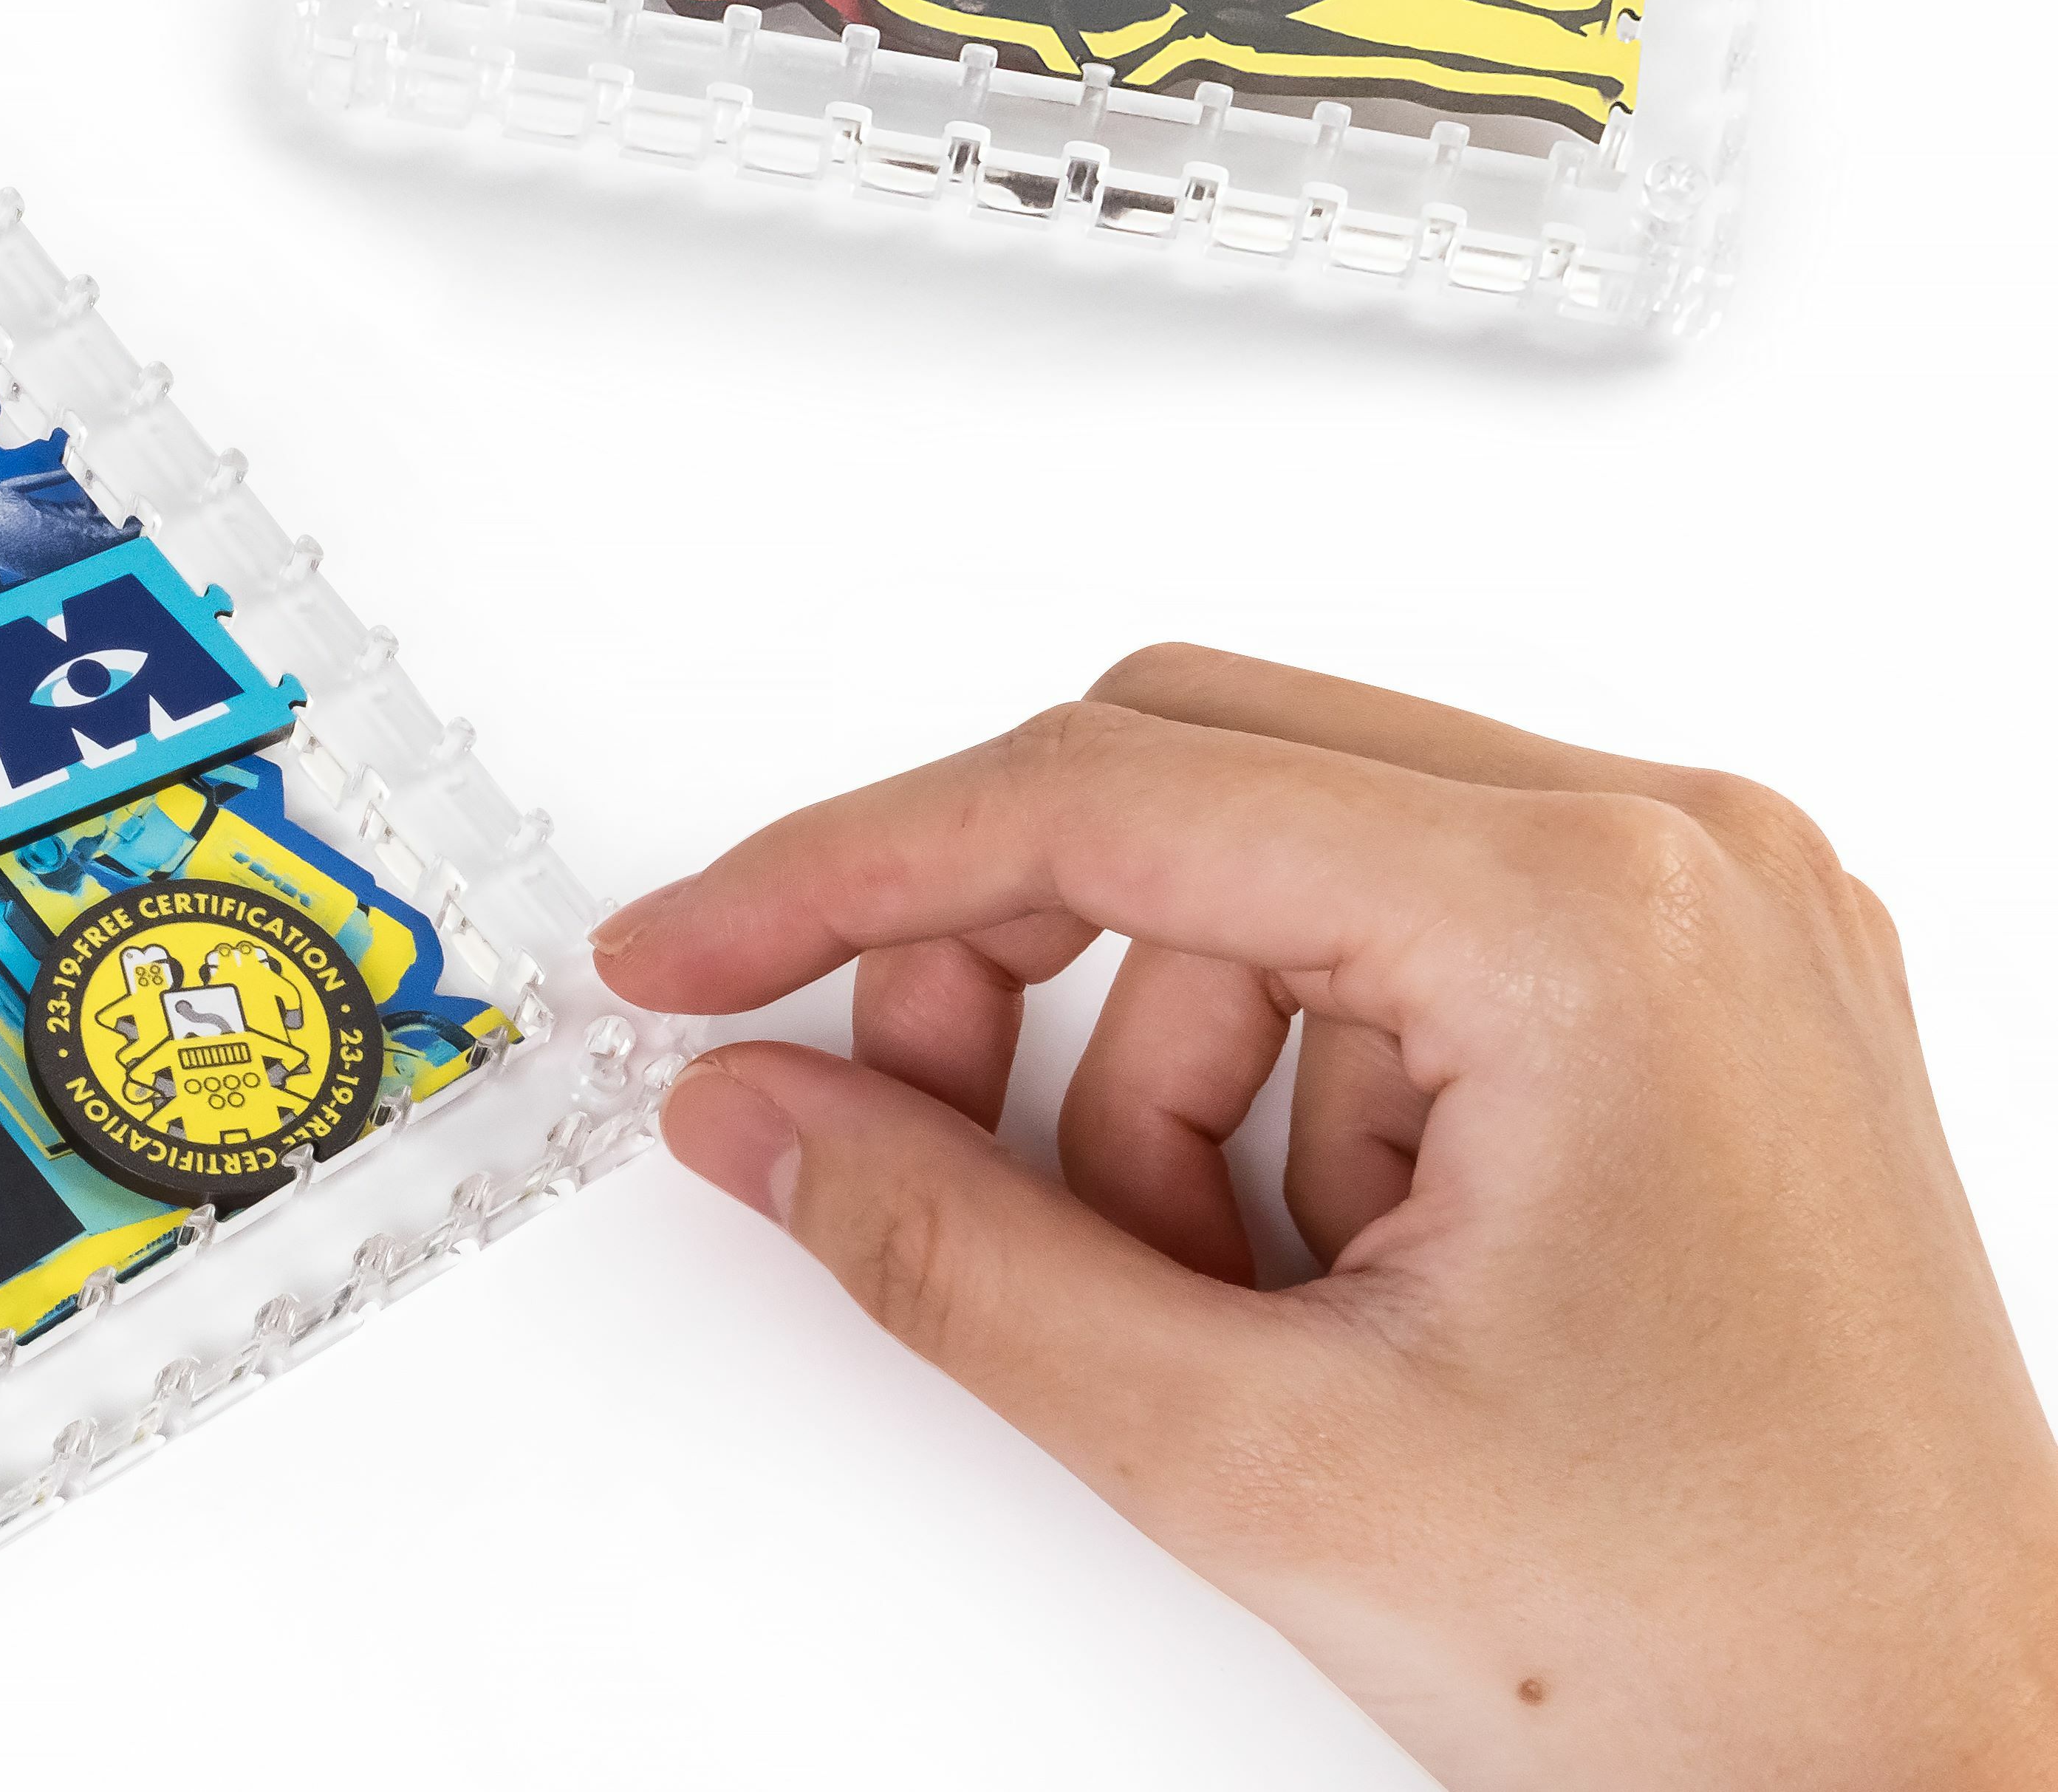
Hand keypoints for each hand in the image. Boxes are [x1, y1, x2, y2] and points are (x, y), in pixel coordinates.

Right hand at [596, 647, 2057, 1790]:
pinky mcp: (1687, 1008)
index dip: (848, 874)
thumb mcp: (1262, 1458)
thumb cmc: (1744, 1654)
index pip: (1106, 793)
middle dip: (1008, 970)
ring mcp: (1697, 925)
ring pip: (1264, 881)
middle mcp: (1669, 860)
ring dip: (1167, 1086)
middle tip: (904, 1138)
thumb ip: (955, 1257)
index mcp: (1593, 912)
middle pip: (1181, 784)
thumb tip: (767, 1117)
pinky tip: (1326, 1288)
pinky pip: (1379, 962)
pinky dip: (1287, 1111)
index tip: (695, 950)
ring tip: (1220, 1313)